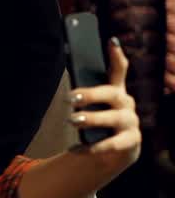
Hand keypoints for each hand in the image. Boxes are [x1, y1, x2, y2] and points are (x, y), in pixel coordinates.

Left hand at [70, 39, 140, 175]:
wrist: (112, 155)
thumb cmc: (98, 126)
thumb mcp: (92, 110)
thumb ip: (84, 98)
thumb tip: (66, 91)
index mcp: (116, 92)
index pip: (119, 71)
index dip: (116, 56)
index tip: (111, 41)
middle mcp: (126, 104)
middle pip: (112, 94)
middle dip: (91, 95)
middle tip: (71, 99)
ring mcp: (131, 123)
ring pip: (113, 118)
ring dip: (92, 119)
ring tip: (73, 120)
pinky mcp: (131, 142)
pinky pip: (111, 144)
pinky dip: (92, 147)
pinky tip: (76, 149)